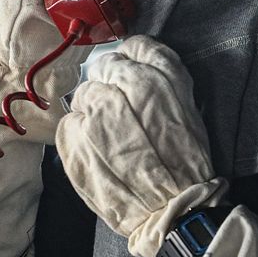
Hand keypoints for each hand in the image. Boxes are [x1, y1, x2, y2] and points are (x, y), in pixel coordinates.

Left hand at [55, 35, 228, 256]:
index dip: (133, 64)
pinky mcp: (74, 139)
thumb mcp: (188, 108)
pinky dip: (80, 134)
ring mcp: (94, 113)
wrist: (171, 208)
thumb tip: (134, 60)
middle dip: (112, 87)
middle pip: (105, 68)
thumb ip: (163, 76)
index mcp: (158, 77)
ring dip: (94, 111)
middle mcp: (124, 89)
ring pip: (84, 95)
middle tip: (124, 116)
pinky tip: (99, 152)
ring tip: (112, 139)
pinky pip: (69, 123)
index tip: (134, 81)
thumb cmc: (185, 161)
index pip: (134, 48)